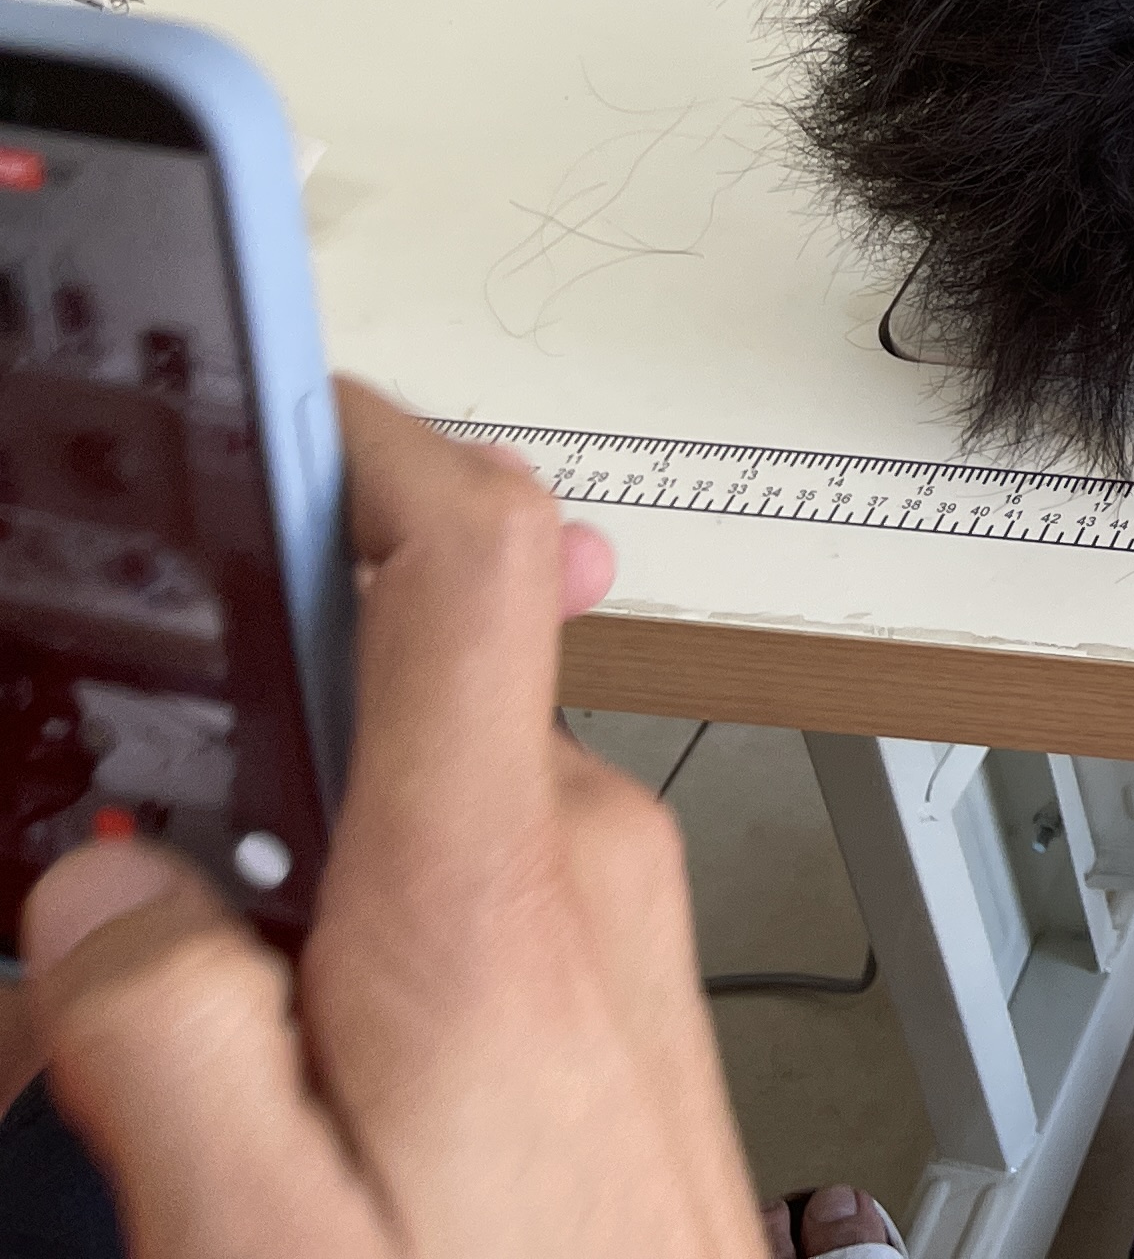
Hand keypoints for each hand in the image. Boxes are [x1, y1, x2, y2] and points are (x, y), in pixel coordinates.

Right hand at [16, 381, 762, 1256]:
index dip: (367, 435)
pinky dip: (331, 959)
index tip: (257, 396)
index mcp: (489, 885)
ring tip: (193, 1113)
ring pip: (387, 820)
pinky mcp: (605, 980)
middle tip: (91, 967)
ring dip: (260, 908)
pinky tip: (279, 1121)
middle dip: (208, 787)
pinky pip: (439, 899)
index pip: (469, 553)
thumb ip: (154, 1028)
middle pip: (367, 706)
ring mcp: (604, 916)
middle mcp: (574, 860)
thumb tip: (93, 886)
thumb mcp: (259, 1233)